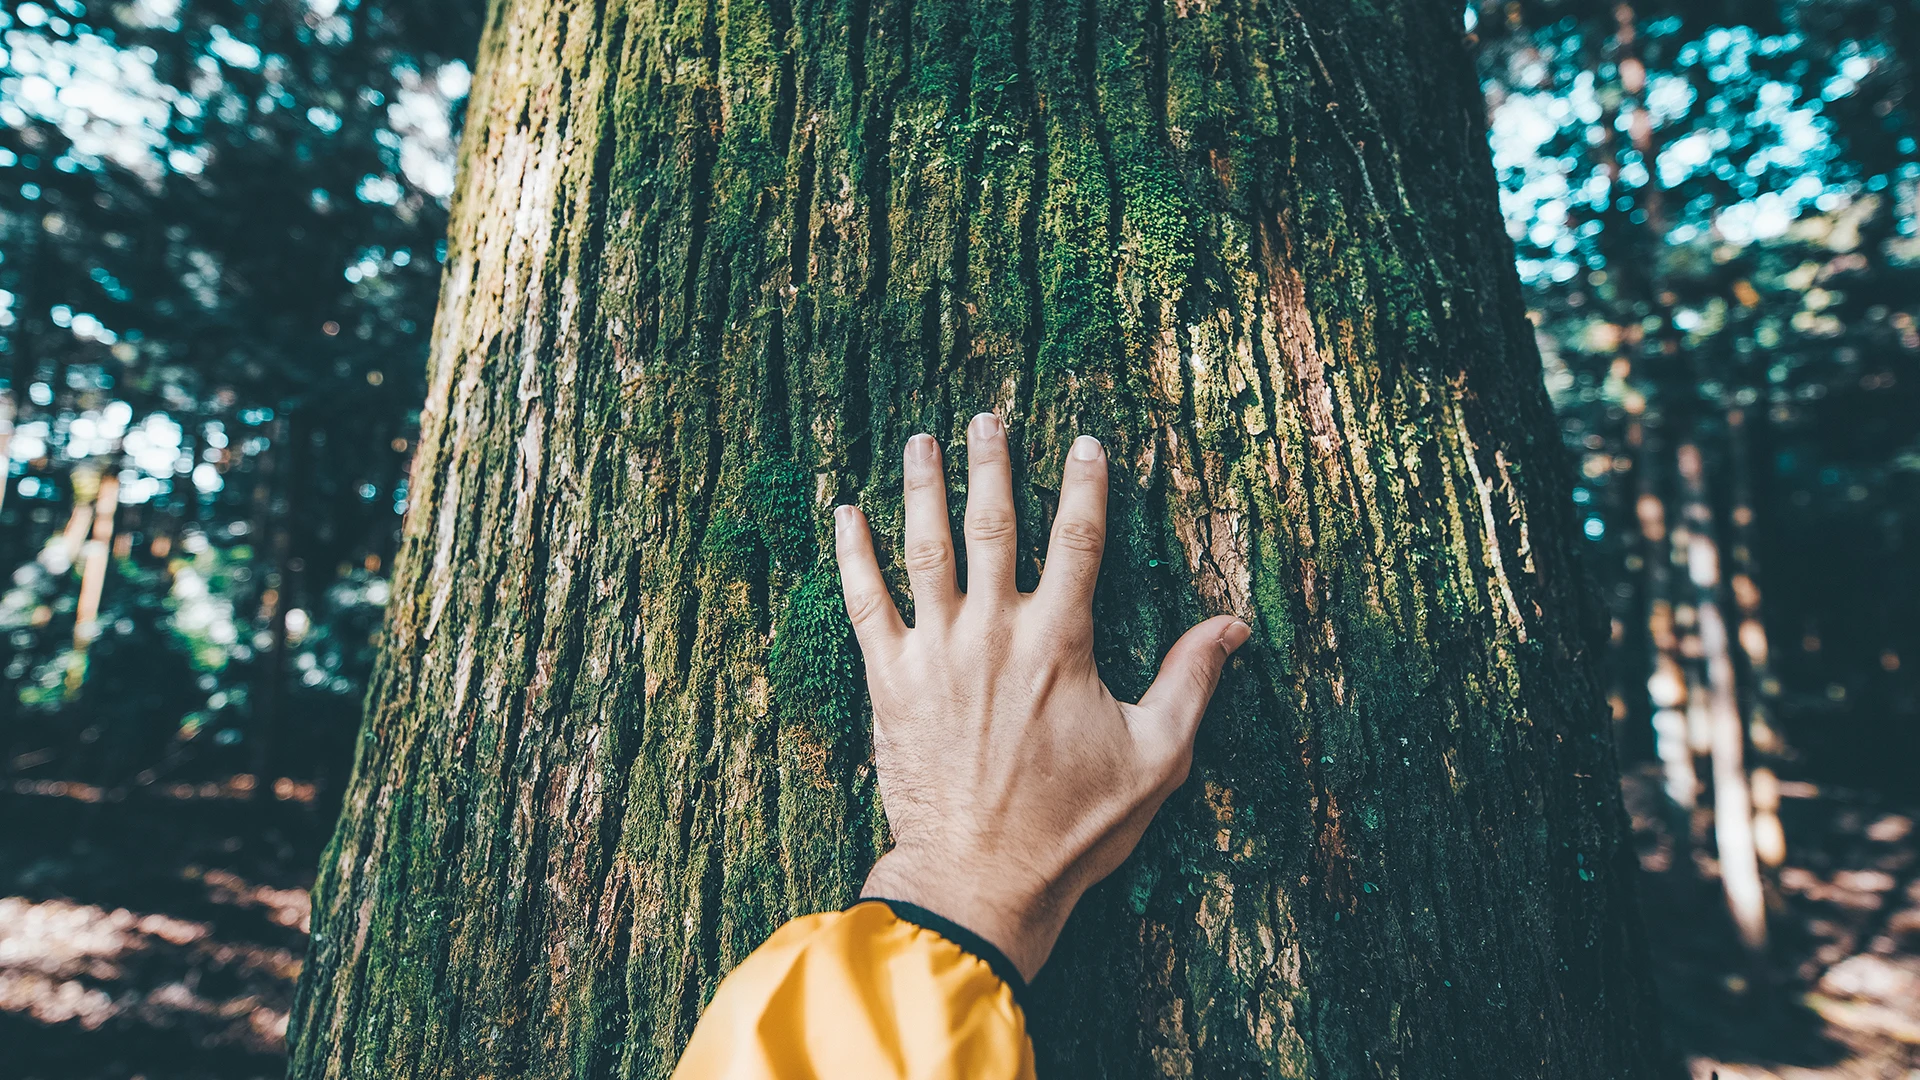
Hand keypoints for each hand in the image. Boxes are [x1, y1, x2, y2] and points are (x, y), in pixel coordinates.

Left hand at [833, 413, 1250, 980]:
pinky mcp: (889, 681)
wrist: (980, 879)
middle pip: (994, 525)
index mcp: (1062, 642)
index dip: (1087, 483)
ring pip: (925, 548)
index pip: (1079, 539)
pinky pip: (864, 603)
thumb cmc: (1072, 828)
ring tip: (921, 438)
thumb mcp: (1155, 758)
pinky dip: (853, 554)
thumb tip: (1235, 626)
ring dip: (924, 487)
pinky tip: (845, 513)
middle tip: (988, 417)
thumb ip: (1192, 683)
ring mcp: (936, 652)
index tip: (1087, 440)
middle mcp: (996, 631)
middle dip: (993, 464)